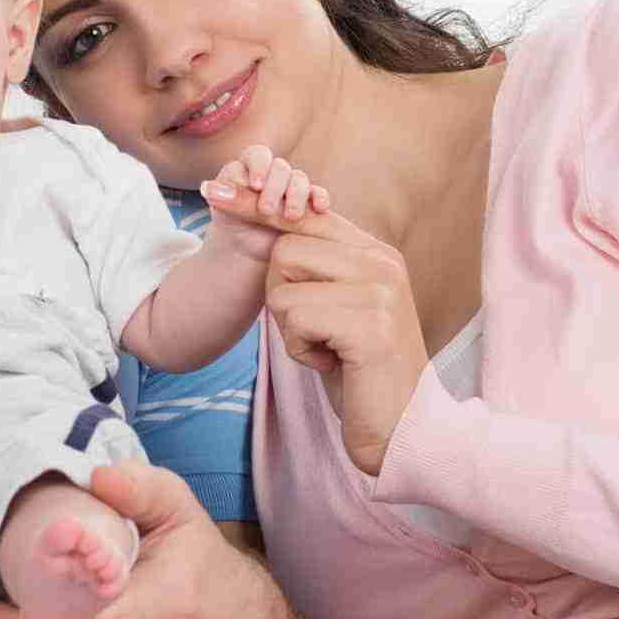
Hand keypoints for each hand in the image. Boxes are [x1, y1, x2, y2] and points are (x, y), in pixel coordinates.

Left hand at [198, 144, 330, 262]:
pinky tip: (319, 208)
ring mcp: (292, 186)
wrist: (248, 247)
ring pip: (300, 179)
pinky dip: (320, 198)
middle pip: (281, 167)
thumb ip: (223, 196)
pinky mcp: (308, 202)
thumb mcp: (226, 209)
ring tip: (289, 217)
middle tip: (266, 210)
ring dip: (296, 195)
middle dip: (275, 187)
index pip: (258, 155)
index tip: (254, 186)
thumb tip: (207, 187)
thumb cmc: (233, 222)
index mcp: (250, 166)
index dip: (258, 167)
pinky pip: (318, 194)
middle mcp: (273, 172)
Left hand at [263, 210, 428, 476]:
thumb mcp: (340, 310)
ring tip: (328, 348)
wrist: (403, 428)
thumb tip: (268, 224)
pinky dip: (302, 350)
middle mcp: (383, 262)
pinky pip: (296, 318)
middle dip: (281, 297)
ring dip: (291, 328)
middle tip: (318, 332)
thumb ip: (319, 268)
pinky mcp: (370, 325)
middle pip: (285, 250)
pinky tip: (333, 365)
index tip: (215, 190)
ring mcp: (380, 291)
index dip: (256, 207)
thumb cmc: (360, 371)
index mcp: (376, 253)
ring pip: (284, 286)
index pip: (305, 216)